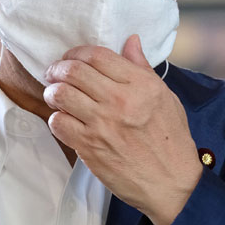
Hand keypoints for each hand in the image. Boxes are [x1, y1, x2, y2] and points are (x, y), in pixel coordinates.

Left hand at [43, 35, 202, 224]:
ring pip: (60, 94)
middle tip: (55, 73)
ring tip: (55, 95)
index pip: (97, 55)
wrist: (172, 183)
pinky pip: (58, 123)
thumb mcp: (164, 96)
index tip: (71, 57)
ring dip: (52, 92)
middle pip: (74, 71)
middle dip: (58, 68)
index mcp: (140, 85)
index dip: (77, 52)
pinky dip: (56, 119)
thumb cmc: (171, 139)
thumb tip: (130, 41)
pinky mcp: (90, 147)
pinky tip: (64, 120)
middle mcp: (120, 100)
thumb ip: (142, 68)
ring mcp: (102, 124)